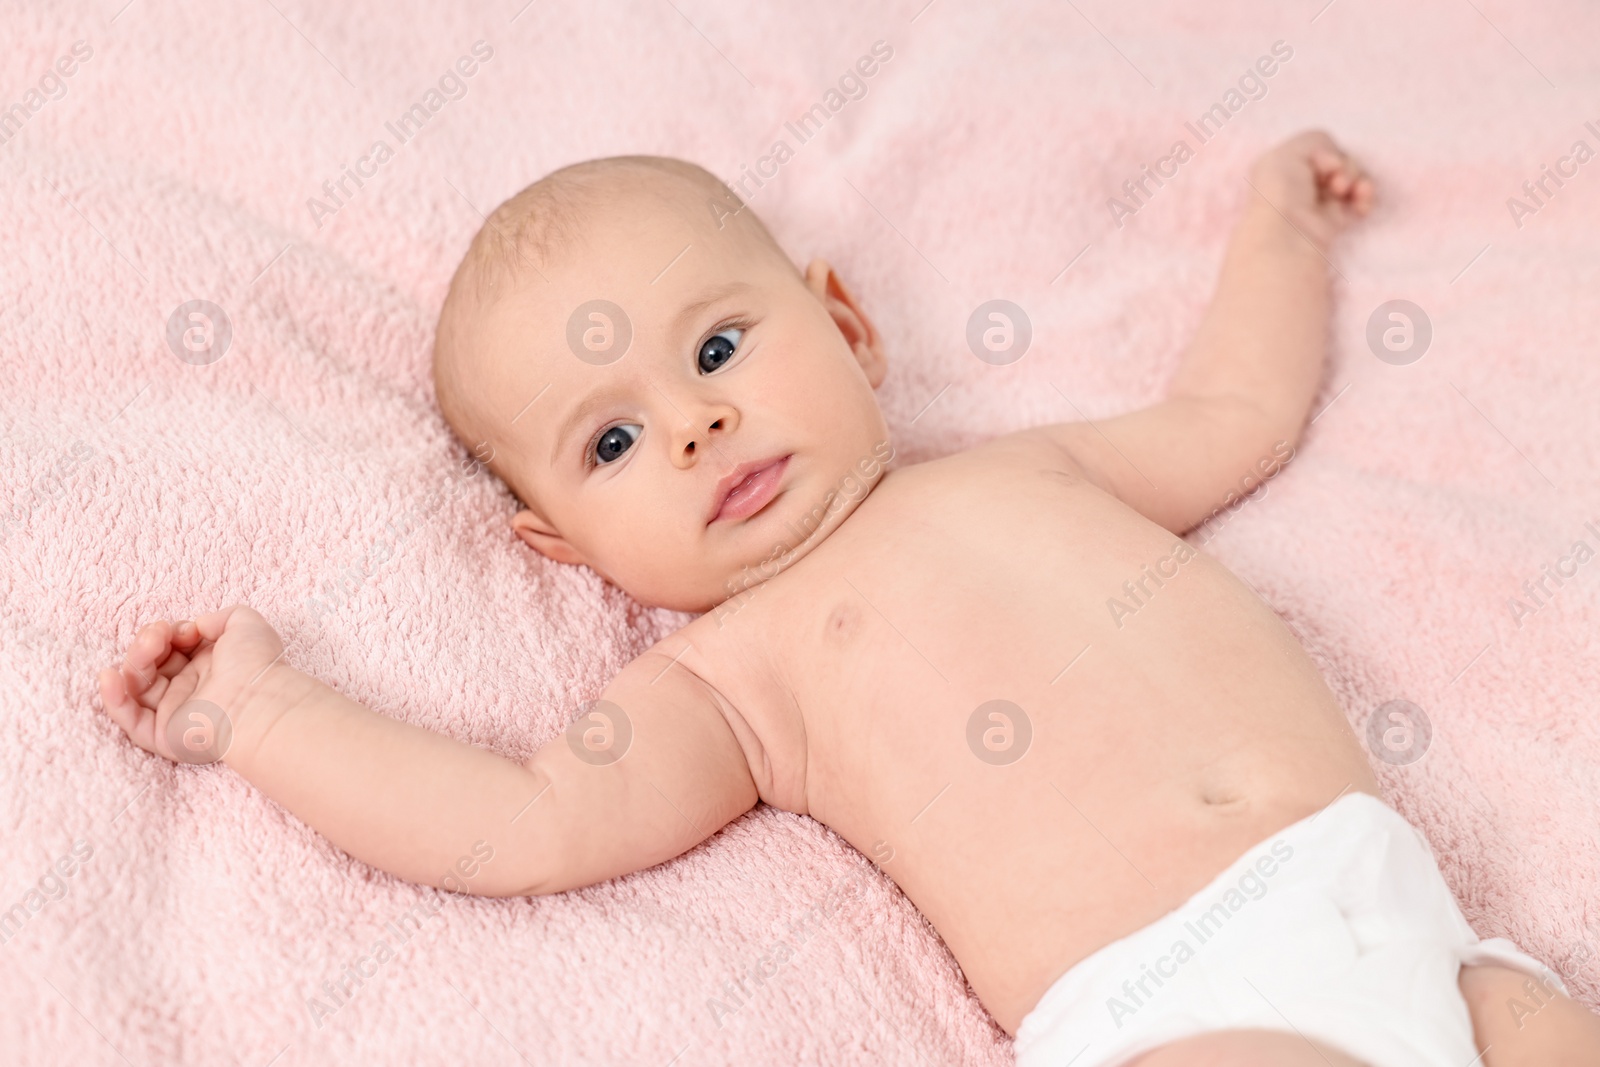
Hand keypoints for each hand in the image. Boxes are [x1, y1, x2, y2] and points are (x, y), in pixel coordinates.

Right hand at [98, 604, 285, 764]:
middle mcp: (191, 688)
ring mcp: (176, 712)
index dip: (170, 632)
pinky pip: (130, 721)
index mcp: (208, 665)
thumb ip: (218, 617)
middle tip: (159, 635)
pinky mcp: (165, 736)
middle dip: (148, 643)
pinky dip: (114, 700)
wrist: (259, 702)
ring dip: (133, 663)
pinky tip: (109, 677)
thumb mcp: (244, 623)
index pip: (171, 646)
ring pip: (137, 687)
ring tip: (148, 647)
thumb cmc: (257, 664)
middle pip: (150, 664)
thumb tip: (196, 625)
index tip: (187, 630)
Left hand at [1248, 130, 1373, 253]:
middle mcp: (1301, 182)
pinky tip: (1362, 203)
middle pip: (1339, 160)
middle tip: (1337, 181)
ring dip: (1358, 179)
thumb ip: (1317, 140)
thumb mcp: (1290, 151)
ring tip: (1347, 191)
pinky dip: (1366, 197)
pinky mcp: (1336, 219)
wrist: (1288, 233)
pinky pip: (1361, 199)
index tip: (1323, 164)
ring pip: (1353, 177)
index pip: (1319, 148)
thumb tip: (1336, 164)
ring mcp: (1320, 201)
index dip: (1327, 153)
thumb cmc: (1283, 190)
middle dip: (1345, 166)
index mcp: (1283, 166)